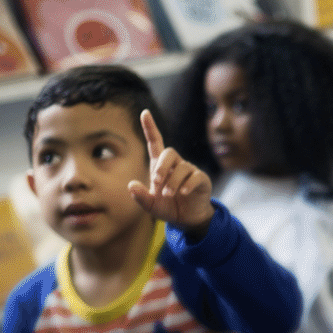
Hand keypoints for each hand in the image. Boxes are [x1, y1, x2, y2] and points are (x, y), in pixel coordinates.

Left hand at [129, 109, 216, 235]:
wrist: (187, 219)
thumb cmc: (168, 207)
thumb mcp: (150, 206)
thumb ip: (140, 197)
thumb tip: (131, 185)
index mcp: (160, 166)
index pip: (155, 142)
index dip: (150, 127)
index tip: (144, 112)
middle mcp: (175, 165)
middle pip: (170, 152)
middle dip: (161, 166)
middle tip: (156, 182)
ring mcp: (189, 170)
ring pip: (181, 167)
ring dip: (172, 182)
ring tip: (168, 195)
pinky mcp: (201, 179)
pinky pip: (195, 176)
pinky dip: (187, 184)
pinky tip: (182, 193)